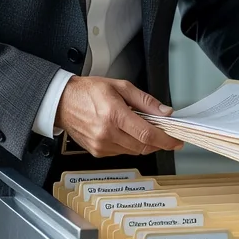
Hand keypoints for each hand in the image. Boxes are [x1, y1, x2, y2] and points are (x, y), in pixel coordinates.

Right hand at [55, 77, 184, 157]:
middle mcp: (107, 133)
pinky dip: (130, 145)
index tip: (176, 141)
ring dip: (144, 143)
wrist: (62, 102)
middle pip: (143, 146)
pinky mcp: (97, 152)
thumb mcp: (120, 86)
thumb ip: (145, 100)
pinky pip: (122, 152)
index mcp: (114, 115)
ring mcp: (101, 145)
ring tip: (142, 128)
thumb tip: (164, 112)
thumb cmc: (87, 92)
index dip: (166, 140)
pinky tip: (126, 133)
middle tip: (165, 134)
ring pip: (134, 151)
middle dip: (158, 142)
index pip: (147, 134)